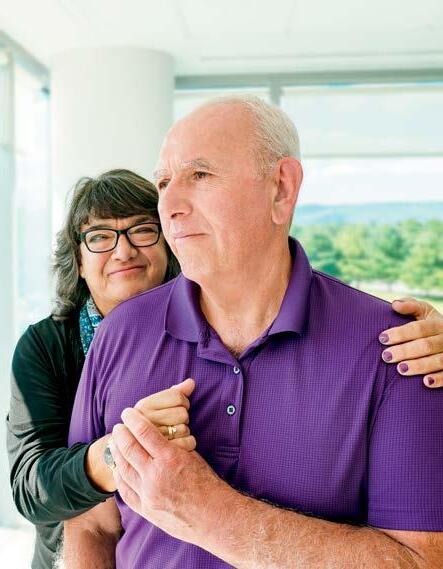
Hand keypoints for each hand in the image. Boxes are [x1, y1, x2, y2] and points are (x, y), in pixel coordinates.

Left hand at [110, 407, 226, 543]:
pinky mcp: (146, 509)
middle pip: (129, 448)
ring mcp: (148, 494)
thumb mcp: (192, 456)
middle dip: (121, 434)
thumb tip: (159, 434)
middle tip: (118, 426)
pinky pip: (125, 491)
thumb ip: (172, 446)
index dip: (133, 419)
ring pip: (123, 469)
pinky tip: (117, 469)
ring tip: (115, 444)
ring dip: (117, 453)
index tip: (127, 413)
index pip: (144, 432)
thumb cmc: (207, 483)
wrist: (214, 517)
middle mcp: (155, 475)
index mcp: (170, 458)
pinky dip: (119, 477)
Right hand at [134, 377, 195, 449]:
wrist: (131, 454)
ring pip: (184, 429)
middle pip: (182, 413)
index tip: (175, 407)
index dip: (183, 401)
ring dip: (183, 431)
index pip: (177, 396)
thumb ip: (174, 392)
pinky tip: (180, 442)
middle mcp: (145, 422)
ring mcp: (152, 440)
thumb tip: (191, 382)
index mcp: (143, 407)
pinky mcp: (162, 454)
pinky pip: (187, 443)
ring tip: (173, 433)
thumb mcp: (155, 406)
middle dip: (182, 418)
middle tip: (173, 423)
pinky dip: (189, 443)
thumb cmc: (149, 424)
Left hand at [379, 298, 442, 387]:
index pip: (419, 328)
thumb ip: (411, 306)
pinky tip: (426, 382)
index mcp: (438, 323)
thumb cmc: (433, 326)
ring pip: (438, 360)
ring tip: (401, 369)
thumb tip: (394, 304)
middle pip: (426, 345)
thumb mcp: (426, 313)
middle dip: (405, 351)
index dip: (400, 333)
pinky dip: (439, 379)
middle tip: (386, 356)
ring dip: (419, 366)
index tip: (382, 338)